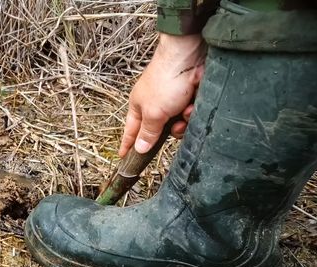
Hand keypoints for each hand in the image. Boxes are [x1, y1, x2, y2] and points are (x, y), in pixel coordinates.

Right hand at [119, 34, 205, 156]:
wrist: (190, 59)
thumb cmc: (165, 81)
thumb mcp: (153, 113)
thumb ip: (147, 133)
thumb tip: (139, 149)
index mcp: (139, 107)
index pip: (131, 131)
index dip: (128, 144)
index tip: (123, 157)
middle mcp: (155, 105)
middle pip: (159, 132)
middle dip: (167, 132)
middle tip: (171, 126)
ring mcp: (172, 102)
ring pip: (177, 126)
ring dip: (182, 122)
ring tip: (185, 111)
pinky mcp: (188, 99)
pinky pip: (189, 117)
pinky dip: (192, 112)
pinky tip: (193, 104)